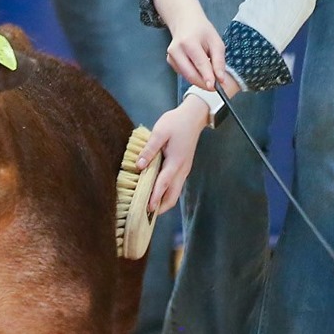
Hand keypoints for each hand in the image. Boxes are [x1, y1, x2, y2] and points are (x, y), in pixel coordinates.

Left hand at [136, 96, 208, 213]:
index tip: (147, 209)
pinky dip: (165, 193)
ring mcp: (184, 170)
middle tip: (144, 215)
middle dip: (160, 207)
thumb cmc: (175, 122)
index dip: (155, 197)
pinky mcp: (183, 168)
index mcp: (176, 162)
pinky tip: (154, 192)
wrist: (194, 117)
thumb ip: (149, 150)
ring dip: (162, 201)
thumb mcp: (160, 132)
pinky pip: (174, 185)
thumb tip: (139, 166)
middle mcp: (182, 170)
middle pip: (172, 196)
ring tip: (147, 208)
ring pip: (174, 192)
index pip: (164, 184)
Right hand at [154, 0, 226, 90]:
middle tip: (215, 88)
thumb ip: (219, 61)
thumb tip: (220, 80)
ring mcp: (171, 56)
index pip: (200, 63)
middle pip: (191, 74)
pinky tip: (198, 67)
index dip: (207, 77)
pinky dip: (193, 75)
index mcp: (189, 42)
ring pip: (187, 76)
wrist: (185, 22)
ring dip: (199, 80)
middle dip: (204, 83)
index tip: (215, 88)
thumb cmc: (202, 31)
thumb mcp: (216, 42)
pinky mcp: (170, 61)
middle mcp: (176, 50)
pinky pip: (184, 74)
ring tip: (209, 73)